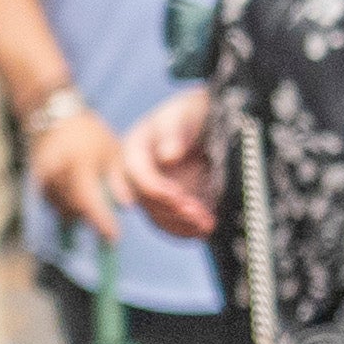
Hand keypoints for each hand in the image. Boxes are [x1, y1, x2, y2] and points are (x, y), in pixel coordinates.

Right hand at [25, 100, 125, 237]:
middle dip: (92, 219)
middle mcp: (56, 173)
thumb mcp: (112, 151)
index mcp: (78, 164)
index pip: (88, 201)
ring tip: (93, 203)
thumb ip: (119, 178)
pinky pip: (55, 204)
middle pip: (75, 210)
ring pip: (63, 210)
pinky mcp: (37, 183)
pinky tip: (77, 195)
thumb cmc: (90, 135)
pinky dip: (68, 205)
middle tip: (108, 225)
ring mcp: (43, 179)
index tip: (114, 238)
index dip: (101, 222)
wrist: (54, 117)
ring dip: (79, 213)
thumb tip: (126, 206)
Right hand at [117, 87, 220, 238]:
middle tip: (198, 213)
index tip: (177, 197)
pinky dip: (188, 229)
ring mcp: (152, 193)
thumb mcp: (184, 114)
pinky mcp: (168, 206)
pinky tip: (206, 228)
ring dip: (182, 224)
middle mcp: (138, 173)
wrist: (209, 123)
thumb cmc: (192, 113)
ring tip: (208, 223)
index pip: (136, 174)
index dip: (155, 188)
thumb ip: (174, 132)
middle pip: (146, 200)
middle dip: (173, 209)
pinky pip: (171, 225)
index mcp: (134, 148)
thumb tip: (168, 156)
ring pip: (158, 217)